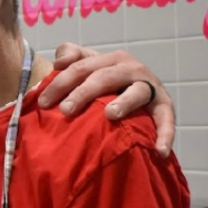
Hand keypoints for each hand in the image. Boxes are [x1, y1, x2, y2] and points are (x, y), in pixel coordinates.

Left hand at [39, 43, 174, 156]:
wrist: (139, 91)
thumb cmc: (104, 81)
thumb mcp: (88, 65)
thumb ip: (72, 56)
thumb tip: (59, 60)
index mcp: (108, 59)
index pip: (80, 67)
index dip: (60, 82)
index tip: (41, 102)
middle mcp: (130, 68)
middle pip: (104, 77)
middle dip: (83, 92)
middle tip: (65, 110)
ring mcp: (148, 85)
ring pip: (136, 92)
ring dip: (124, 102)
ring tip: (110, 114)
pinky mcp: (164, 104)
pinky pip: (165, 118)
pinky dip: (165, 133)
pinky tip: (159, 150)